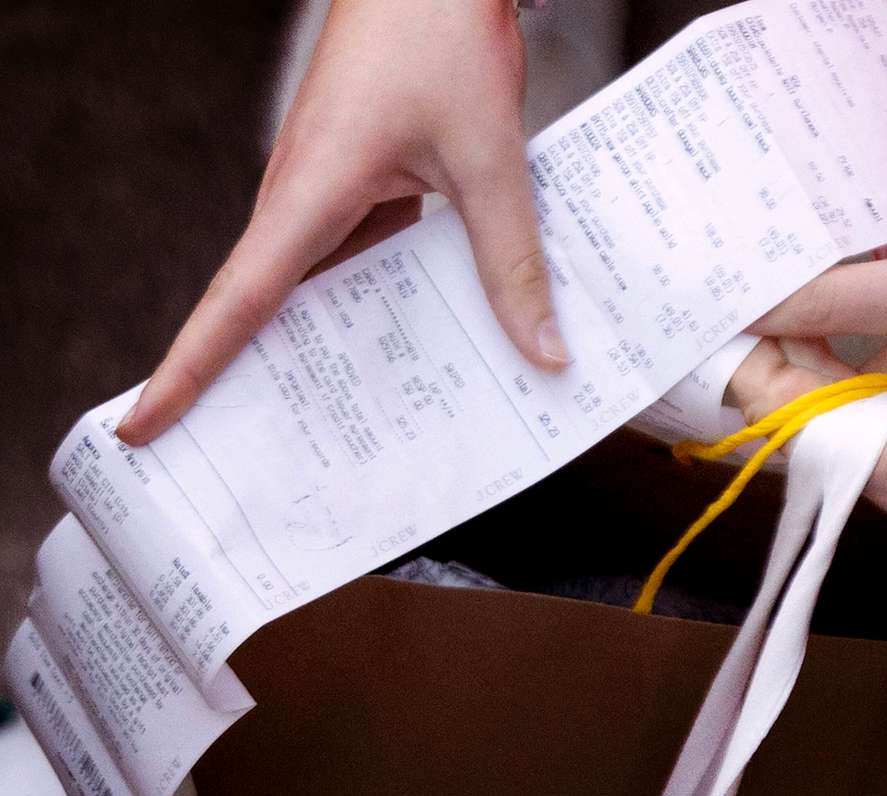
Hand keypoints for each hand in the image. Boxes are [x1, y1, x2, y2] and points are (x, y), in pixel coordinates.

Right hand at [118, 0, 565, 444]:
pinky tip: (417, 336)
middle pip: (264, 310)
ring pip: (315, 287)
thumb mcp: (489, 160)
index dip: (187, 373)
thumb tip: (541, 351)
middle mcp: (303, 198)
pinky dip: (376, 300)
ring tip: (349, 423)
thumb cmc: (440, 36)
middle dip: (254, 384)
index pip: (234, 304)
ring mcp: (329, 190)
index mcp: (308, 194)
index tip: (146, 426)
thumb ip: (512, 260)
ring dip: (328, 345)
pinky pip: (356, 256)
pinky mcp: (360, 181)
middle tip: (259, 462)